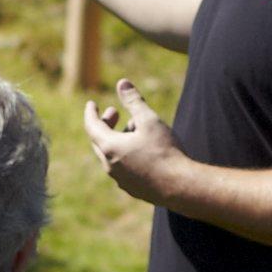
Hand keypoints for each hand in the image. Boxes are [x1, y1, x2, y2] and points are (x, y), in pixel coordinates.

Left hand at [83, 80, 184, 207]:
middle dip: (105, 125)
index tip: (92, 104)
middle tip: (114, 112)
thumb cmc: (164, 151)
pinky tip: (141, 151)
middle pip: (99, 141)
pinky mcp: (133, 189)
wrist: (180, 187)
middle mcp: (110, 166)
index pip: (92, 126)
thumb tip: (122, 83)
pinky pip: (122, 168)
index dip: (91, 113)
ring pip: (112, 155)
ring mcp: (121, 180)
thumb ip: (134, 102)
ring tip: (134, 128)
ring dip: (118, 139)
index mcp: (110, 147)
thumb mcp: (149, 121)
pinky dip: (125, 154)